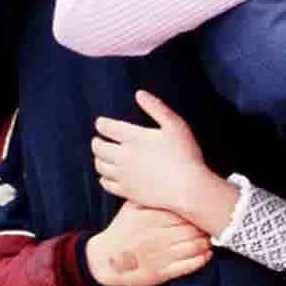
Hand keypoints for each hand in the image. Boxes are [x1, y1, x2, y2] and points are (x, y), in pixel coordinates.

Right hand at [85, 202, 212, 285]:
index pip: (184, 211)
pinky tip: (207, 253)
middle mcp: (157, 236)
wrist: (105, 259)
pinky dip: (202, 259)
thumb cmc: (122, 230)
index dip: (198, 210)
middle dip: (205, 226)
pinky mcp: (162, 273)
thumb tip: (174, 183)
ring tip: (209, 238)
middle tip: (210, 224)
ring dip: (206, 242)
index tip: (205, 208)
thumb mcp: (131, 208)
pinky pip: (189, 266)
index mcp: (151, 218)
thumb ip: (151, 196)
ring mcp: (161, 255)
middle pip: (193, 229)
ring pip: (195, 247)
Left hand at [92, 91, 237, 235]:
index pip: (106, 127)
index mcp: (134, 137)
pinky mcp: (127, 192)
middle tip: (97, 140)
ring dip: (98, 159)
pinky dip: (104, 178)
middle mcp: (124, 156)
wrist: (189, 188)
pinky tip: (107, 176)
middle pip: (99, 147)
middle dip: (96, 142)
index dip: (102, 124)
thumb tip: (139, 93)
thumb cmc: (186, 154)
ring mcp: (124, 176)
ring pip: (100, 166)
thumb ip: (156, 107)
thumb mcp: (175, 125)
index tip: (100, 123)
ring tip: (101, 157)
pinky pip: (107, 184)